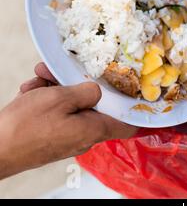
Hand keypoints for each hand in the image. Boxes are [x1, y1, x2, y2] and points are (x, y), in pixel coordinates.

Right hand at [0, 63, 136, 178]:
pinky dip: (44, 99)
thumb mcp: (61, 99)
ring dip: (55, 88)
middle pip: (92, 104)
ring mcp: (66, 135)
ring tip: (40, 78)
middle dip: (78, 84)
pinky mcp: (51, 134)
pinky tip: (31, 92)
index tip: (141, 95)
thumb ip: (86, 91)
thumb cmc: (27, 127)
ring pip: (70, 104)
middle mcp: (84, 134)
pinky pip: (55, 112)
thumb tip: (97, 90)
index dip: (136, 111)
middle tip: (61, 71)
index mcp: (94, 129)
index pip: (127, 125)